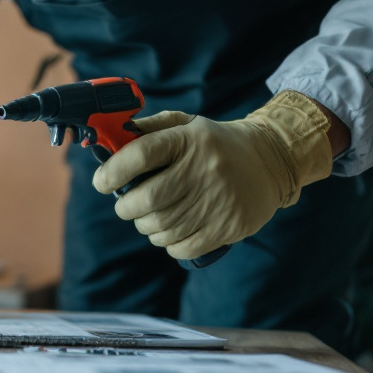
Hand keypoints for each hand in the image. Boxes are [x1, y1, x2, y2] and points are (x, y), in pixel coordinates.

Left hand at [92, 91, 334, 260]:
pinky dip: (168, 243)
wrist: (271, 160)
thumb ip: (148, 130)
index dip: (113, 171)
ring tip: (150, 218)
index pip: (141, 155)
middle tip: (125, 206)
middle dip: (125, 207)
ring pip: (162, 227)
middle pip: (147, 199)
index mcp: (190, 140)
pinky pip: (182, 246)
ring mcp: (219, 200)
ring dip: (146, 227)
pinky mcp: (230, 225)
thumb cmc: (215, 144)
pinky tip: (171, 232)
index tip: (101, 182)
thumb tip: (109, 143)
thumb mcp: (186, 125)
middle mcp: (205, 169)